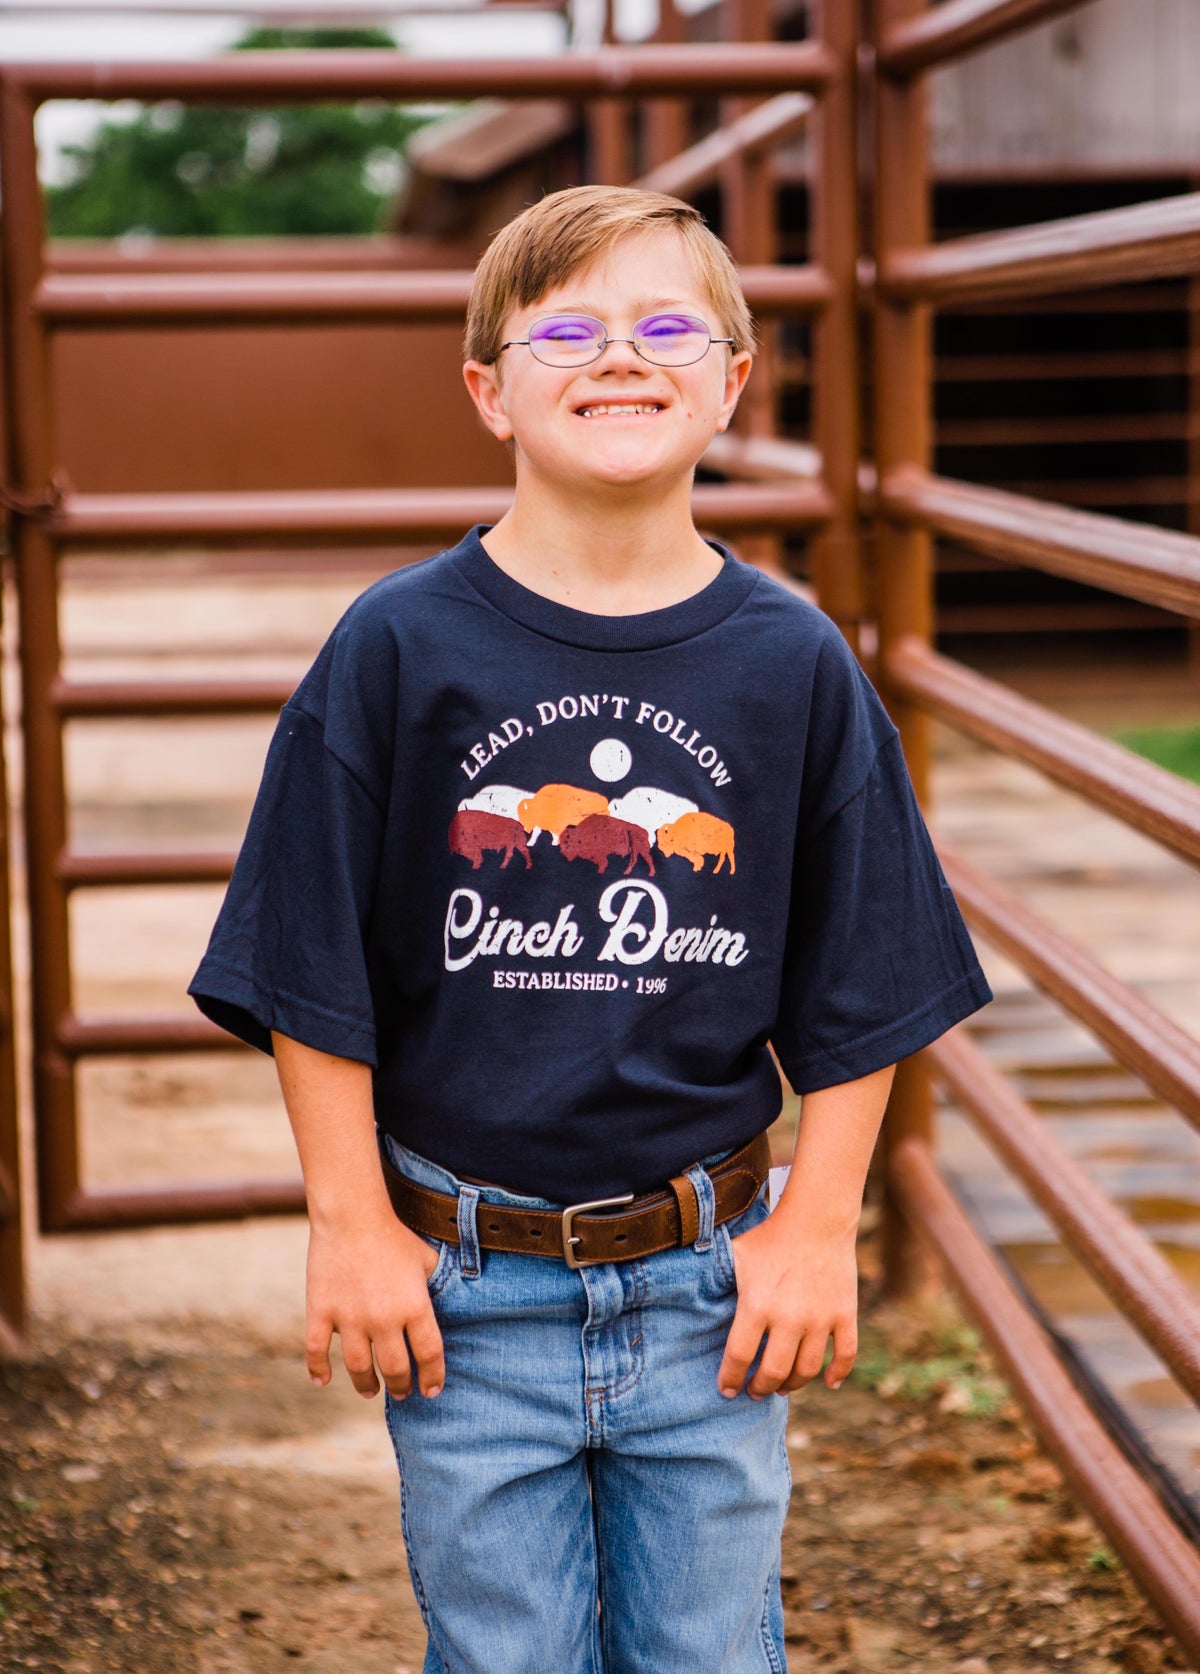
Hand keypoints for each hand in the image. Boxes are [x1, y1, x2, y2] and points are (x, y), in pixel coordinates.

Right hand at [304, 1209, 445, 1401]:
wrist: (352, 1215)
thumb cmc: (392, 1235)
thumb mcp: (426, 1259)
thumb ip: (435, 1285)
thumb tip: (449, 1301)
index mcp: (414, 1307)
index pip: (430, 1355)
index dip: (433, 1378)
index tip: (431, 1390)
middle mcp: (384, 1320)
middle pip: (396, 1369)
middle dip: (401, 1386)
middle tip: (401, 1391)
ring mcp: (350, 1319)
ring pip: (359, 1368)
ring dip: (366, 1385)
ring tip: (370, 1391)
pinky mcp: (321, 1313)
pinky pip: (317, 1352)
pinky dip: (319, 1371)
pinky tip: (322, 1381)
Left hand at [716, 1211, 858, 1399]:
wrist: (816, 1217)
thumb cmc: (769, 1237)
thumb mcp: (735, 1256)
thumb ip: (714, 1280)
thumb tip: (677, 1289)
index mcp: (757, 1305)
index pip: (739, 1357)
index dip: (730, 1379)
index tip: (726, 1390)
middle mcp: (790, 1318)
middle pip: (773, 1372)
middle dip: (760, 1387)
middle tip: (754, 1390)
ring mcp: (821, 1318)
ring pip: (807, 1370)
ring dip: (793, 1385)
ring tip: (782, 1387)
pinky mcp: (845, 1314)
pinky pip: (845, 1355)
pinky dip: (838, 1373)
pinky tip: (829, 1383)